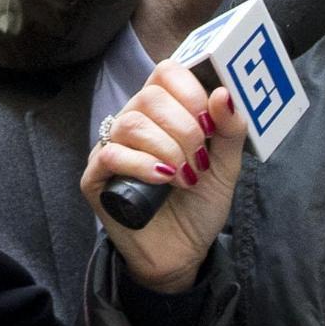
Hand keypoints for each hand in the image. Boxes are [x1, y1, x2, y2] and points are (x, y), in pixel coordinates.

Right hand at [81, 63, 241, 292]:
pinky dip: (142, 165)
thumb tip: (225, 93)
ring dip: (167, 150)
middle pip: (150, 97)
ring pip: (132, 123)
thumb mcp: (226, 166)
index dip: (190, 91)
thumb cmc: (198, 204)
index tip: (209, 123)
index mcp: (163, 111)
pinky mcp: (95, 177)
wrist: (182, 252)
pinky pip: (111, 154)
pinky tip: (163, 179)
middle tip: (200, 161)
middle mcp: (133, 122)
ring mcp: (111, 148)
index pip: (166, 73)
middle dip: (184, 129)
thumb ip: (229, 130)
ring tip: (185, 177)